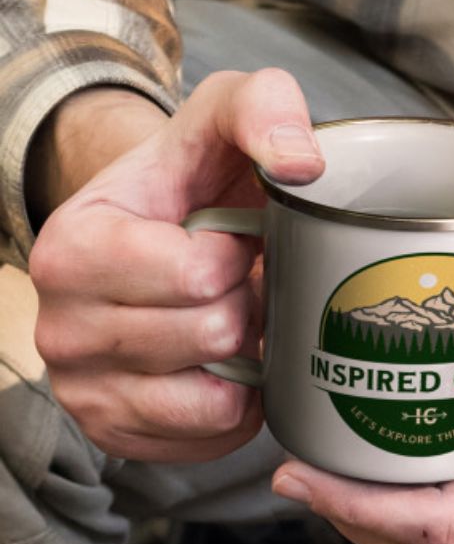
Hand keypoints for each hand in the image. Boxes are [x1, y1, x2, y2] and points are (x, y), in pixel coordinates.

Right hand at [29, 69, 323, 460]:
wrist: (155, 239)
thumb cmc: (190, 184)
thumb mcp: (220, 119)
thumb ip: (261, 110)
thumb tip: (301, 165)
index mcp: (73, 248)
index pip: (196, 275)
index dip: (237, 255)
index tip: (229, 238)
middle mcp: (61, 328)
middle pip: (210, 335)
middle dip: (244, 304)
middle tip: (235, 282)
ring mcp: (86, 390)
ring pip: (213, 396)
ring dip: (242, 353)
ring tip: (227, 315)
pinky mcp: (120, 432)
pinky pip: (213, 432)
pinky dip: (237, 399)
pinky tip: (224, 361)